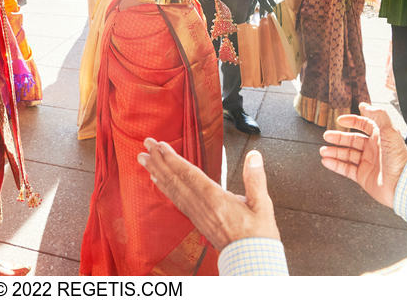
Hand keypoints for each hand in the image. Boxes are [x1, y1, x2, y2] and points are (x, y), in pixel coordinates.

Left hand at [137, 139, 279, 250]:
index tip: (160, 145)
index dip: (172, 159)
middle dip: (159, 160)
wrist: (251, 262)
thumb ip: (255, 178)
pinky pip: (176, 200)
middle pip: (175, 179)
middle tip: (146, 145)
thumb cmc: (257, 236)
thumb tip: (254, 156)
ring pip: (172, 189)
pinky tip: (157, 181)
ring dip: (157, 172)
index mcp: (215, 199)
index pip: (188, 174)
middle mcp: (201, 206)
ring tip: (144, 160)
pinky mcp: (196, 220)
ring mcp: (196, 214)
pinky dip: (165, 188)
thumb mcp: (262, 205)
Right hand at [319, 103, 406, 208]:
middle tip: (327, 136)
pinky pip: (346, 169)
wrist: (402, 185)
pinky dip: (335, 165)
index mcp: (381, 138)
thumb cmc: (400, 160)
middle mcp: (374, 150)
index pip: (365, 125)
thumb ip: (378, 115)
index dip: (353, 121)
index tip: (341, 120)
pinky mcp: (363, 176)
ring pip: (347, 155)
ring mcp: (368, 163)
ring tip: (323, 150)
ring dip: (334, 152)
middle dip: (338, 138)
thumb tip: (365, 106)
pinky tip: (327, 161)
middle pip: (352, 140)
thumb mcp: (390, 132)